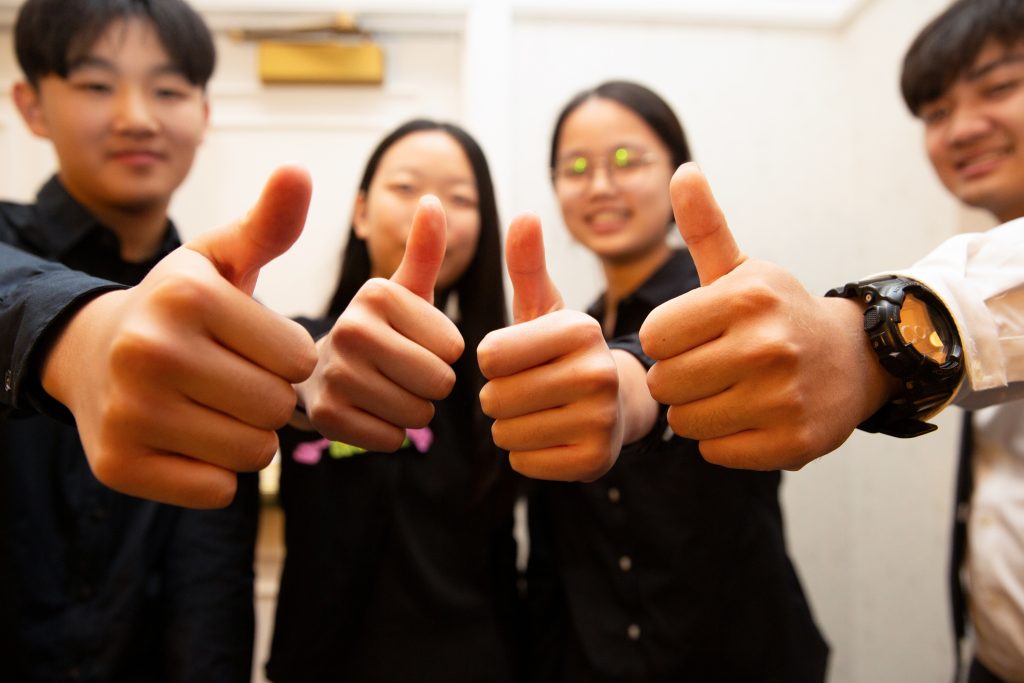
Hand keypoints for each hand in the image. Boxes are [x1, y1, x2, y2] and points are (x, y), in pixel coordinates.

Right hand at [42, 166, 318, 507]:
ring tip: (218, 409)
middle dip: (272, 399)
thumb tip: (300, 171)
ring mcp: (127, 413)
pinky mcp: (118, 467)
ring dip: (249, 437)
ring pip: (254, 454)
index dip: (289, 358)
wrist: (91, 355)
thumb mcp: (220, 259)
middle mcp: (149, 351)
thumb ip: (270, 224)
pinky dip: (217, 473)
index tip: (257, 347)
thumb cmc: (179, 307)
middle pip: (277, 408)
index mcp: (186, 296)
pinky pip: (218, 491)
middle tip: (238, 382)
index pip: (299, 357)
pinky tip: (192, 440)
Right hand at [299, 195, 463, 450]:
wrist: (316, 371)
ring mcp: (334, 374)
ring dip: (414, 411)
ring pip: (418, 415)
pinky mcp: (325, 416)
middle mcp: (350, 329)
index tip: (415, 343)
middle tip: (405, 373)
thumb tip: (433, 200)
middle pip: (439, 382)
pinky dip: (391, 433)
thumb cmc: (379, 330)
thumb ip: (425, 250)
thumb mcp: (403, 290)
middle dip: (433, 385)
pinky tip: (370, 412)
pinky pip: (392, 439)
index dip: (444, 353)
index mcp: (376, 295)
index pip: (454, 348)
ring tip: (387, 390)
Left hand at [478, 213, 620, 480]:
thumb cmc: (565, 352)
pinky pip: (521, 462)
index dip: (493, 360)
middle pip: (495, 398)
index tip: (518, 357)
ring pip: (505, 433)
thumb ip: (527, 265)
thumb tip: (523, 215)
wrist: (617, 404)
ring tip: (539, 412)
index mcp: (581, 329)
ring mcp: (601, 421)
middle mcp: (598, 373)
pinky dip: (526, 454)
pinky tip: (551, 437)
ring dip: (509, 426)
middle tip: (528, 390)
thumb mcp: (545, 307)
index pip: (490, 356)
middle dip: (498, 396)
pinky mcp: (594, 462)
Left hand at [639, 163, 892, 469]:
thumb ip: (705, 226)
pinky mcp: (791, 444)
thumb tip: (682, 170)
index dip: (667, 339)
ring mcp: (782, 399)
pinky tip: (749, 416)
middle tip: (710, 367)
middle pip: (665, 383)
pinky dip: (723, 440)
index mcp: (746, 298)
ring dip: (696, 411)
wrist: (853, 360)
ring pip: (684, 422)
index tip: (694, 335)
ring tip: (729, 391)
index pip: (655, 336)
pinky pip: (714, 452)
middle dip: (677, 378)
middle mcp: (767, 346)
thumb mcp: (742, 269)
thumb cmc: (777, 313)